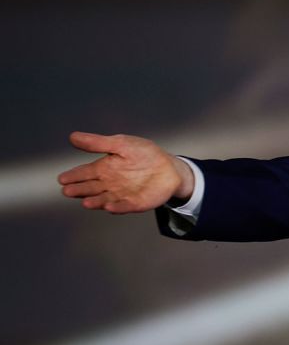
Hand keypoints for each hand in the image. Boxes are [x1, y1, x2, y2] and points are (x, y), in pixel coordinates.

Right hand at [58, 132, 193, 213]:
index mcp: (104, 168)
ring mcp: (121, 195)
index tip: (61, 179)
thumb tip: (72, 137)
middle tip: (67, 191)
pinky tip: (109, 206)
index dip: (73, 176)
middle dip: (79, 190)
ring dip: (95, 201)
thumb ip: (98, 143)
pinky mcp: (136, 203)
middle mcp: (109, 184)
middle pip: (90, 188)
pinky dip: (117, 207)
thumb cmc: (144, 154)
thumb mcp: (121, 144)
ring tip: (85, 202)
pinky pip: (125, 206)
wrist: (170, 167)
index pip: (84, 173)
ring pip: (104, 199)